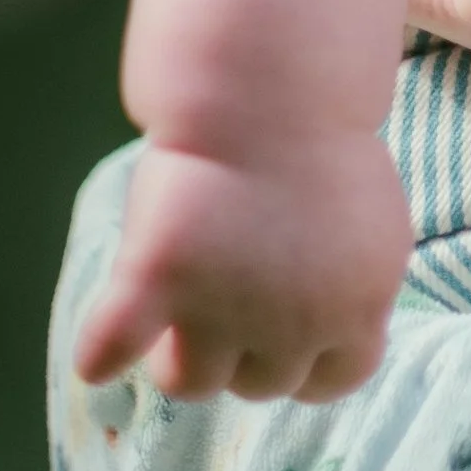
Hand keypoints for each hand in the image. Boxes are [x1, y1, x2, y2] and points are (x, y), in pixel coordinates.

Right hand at [72, 125, 412, 402]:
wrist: (270, 84)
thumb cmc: (320, 148)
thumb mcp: (371, 229)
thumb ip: (350, 290)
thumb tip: (331, 338)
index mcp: (358, 306)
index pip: (335, 380)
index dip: (307, 364)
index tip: (286, 334)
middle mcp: (295, 324)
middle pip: (259, 385)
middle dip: (242, 354)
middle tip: (224, 305)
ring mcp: (225, 307)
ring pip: (192, 382)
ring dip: (177, 358)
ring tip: (172, 321)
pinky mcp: (161, 276)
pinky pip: (115, 346)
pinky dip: (102, 353)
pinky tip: (100, 354)